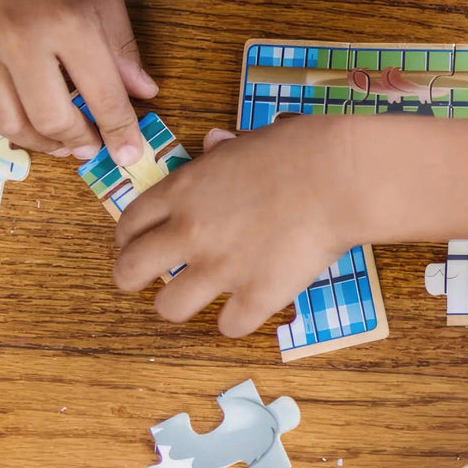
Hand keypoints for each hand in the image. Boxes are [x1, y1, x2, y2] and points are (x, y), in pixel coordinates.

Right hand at [0, 0, 156, 162]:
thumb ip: (122, 48)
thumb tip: (145, 93)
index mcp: (67, 23)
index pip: (102, 96)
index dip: (119, 132)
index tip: (130, 153)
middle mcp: (21, 39)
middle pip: (53, 117)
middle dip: (80, 141)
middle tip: (94, 146)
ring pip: (11, 122)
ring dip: (42, 143)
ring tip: (64, 144)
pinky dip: (8, 127)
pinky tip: (29, 127)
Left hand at [113, 117, 356, 337]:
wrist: (339, 178)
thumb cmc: (301, 150)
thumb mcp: (248, 140)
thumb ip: (223, 150)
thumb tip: (214, 143)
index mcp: (182, 192)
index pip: (130, 224)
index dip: (128, 240)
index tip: (137, 246)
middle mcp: (190, 233)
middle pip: (129, 271)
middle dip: (130, 279)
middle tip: (146, 283)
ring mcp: (220, 268)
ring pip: (169, 309)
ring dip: (178, 306)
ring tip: (195, 301)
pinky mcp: (255, 296)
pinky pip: (228, 327)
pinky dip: (235, 322)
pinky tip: (246, 310)